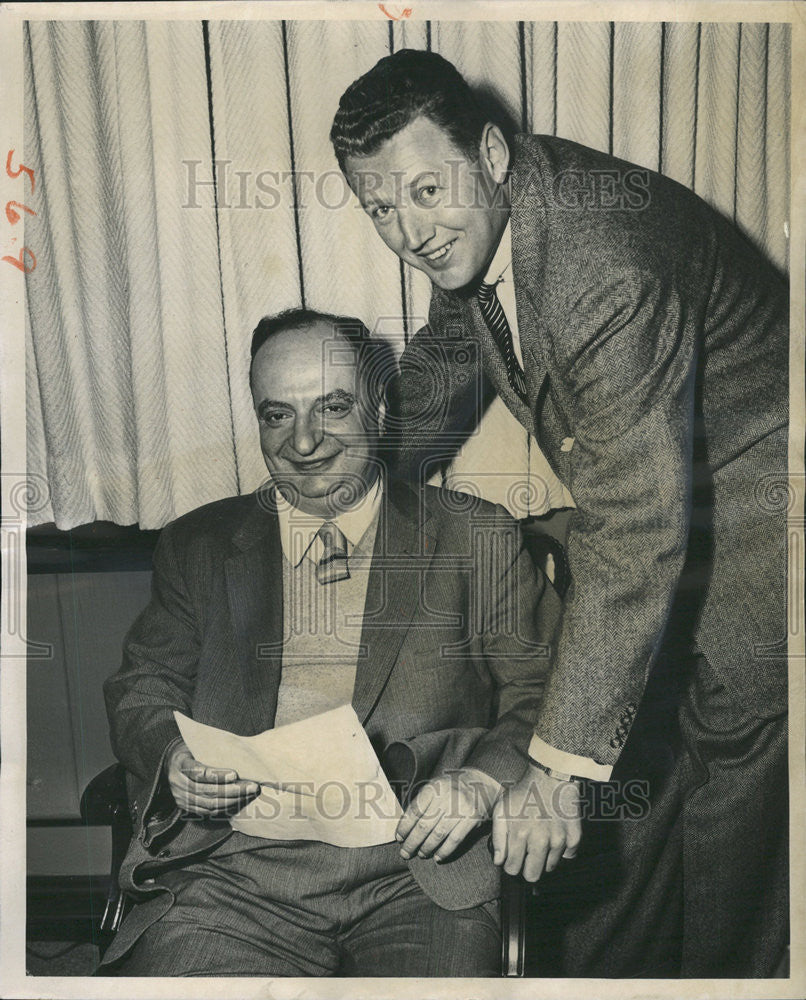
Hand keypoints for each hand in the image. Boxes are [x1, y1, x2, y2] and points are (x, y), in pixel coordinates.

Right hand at [165, 739, 260, 816]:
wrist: (168, 763)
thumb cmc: (189, 749)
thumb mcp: (195, 744)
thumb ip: (210, 749)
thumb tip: (238, 749)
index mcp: (180, 763)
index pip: (199, 772)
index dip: (217, 775)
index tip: (235, 774)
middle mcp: (178, 783)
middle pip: (207, 790)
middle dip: (232, 790)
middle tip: (252, 787)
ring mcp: (181, 797)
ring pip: (209, 804)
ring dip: (232, 801)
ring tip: (249, 794)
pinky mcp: (185, 807)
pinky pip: (207, 811)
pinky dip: (224, 808)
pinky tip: (238, 802)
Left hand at [395, 769, 501, 861]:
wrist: (481, 783)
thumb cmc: (451, 788)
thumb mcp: (435, 787)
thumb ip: (421, 803)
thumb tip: (404, 827)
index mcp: (434, 787)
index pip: (415, 811)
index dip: (404, 827)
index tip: (399, 838)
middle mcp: (446, 796)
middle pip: (424, 825)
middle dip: (412, 842)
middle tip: (405, 853)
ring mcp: (460, 808)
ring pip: (438, 834)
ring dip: (426, 848)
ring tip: (421, 854)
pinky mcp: (472, 818)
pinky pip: (455, 839)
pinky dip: (444, 851)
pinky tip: (437, 857)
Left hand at [491, 763, 580, 881]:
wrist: (552, 777)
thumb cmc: (524, 793)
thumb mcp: (502, 809)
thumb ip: (498, 837)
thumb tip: (499, 861)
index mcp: (519, 835)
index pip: (512, 869)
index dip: (511, 863)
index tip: (513, 855)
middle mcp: (540, 841)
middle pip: (532, 876)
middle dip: (527, 868)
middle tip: (527, 853)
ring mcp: (559, 840)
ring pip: (549, 867)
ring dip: (544, 857)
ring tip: (541, 839)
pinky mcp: (574, 838)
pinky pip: (567, 857)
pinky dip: (561, 850)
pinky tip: (555, 835)